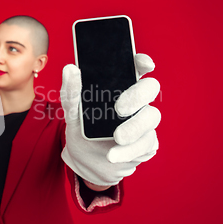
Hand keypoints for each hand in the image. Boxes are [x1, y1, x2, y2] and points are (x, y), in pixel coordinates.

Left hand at [60, 53, 160, 185]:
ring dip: (134, 128)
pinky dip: (128, 151)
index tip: (145, 64)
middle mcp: (135, 101)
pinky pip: (147, 144)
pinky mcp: (147, 143)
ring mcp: (144, 122)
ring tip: (116, 138)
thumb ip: (71, 92)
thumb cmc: (82, 129)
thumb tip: (70, 69)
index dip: (142, 62)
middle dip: (137, 96)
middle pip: (151, 87)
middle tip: (119, 109)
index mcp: (119, 86)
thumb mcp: (72, 112)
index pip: (136, 66)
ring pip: (152, 117)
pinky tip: (113, 155)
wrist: (86, 161)